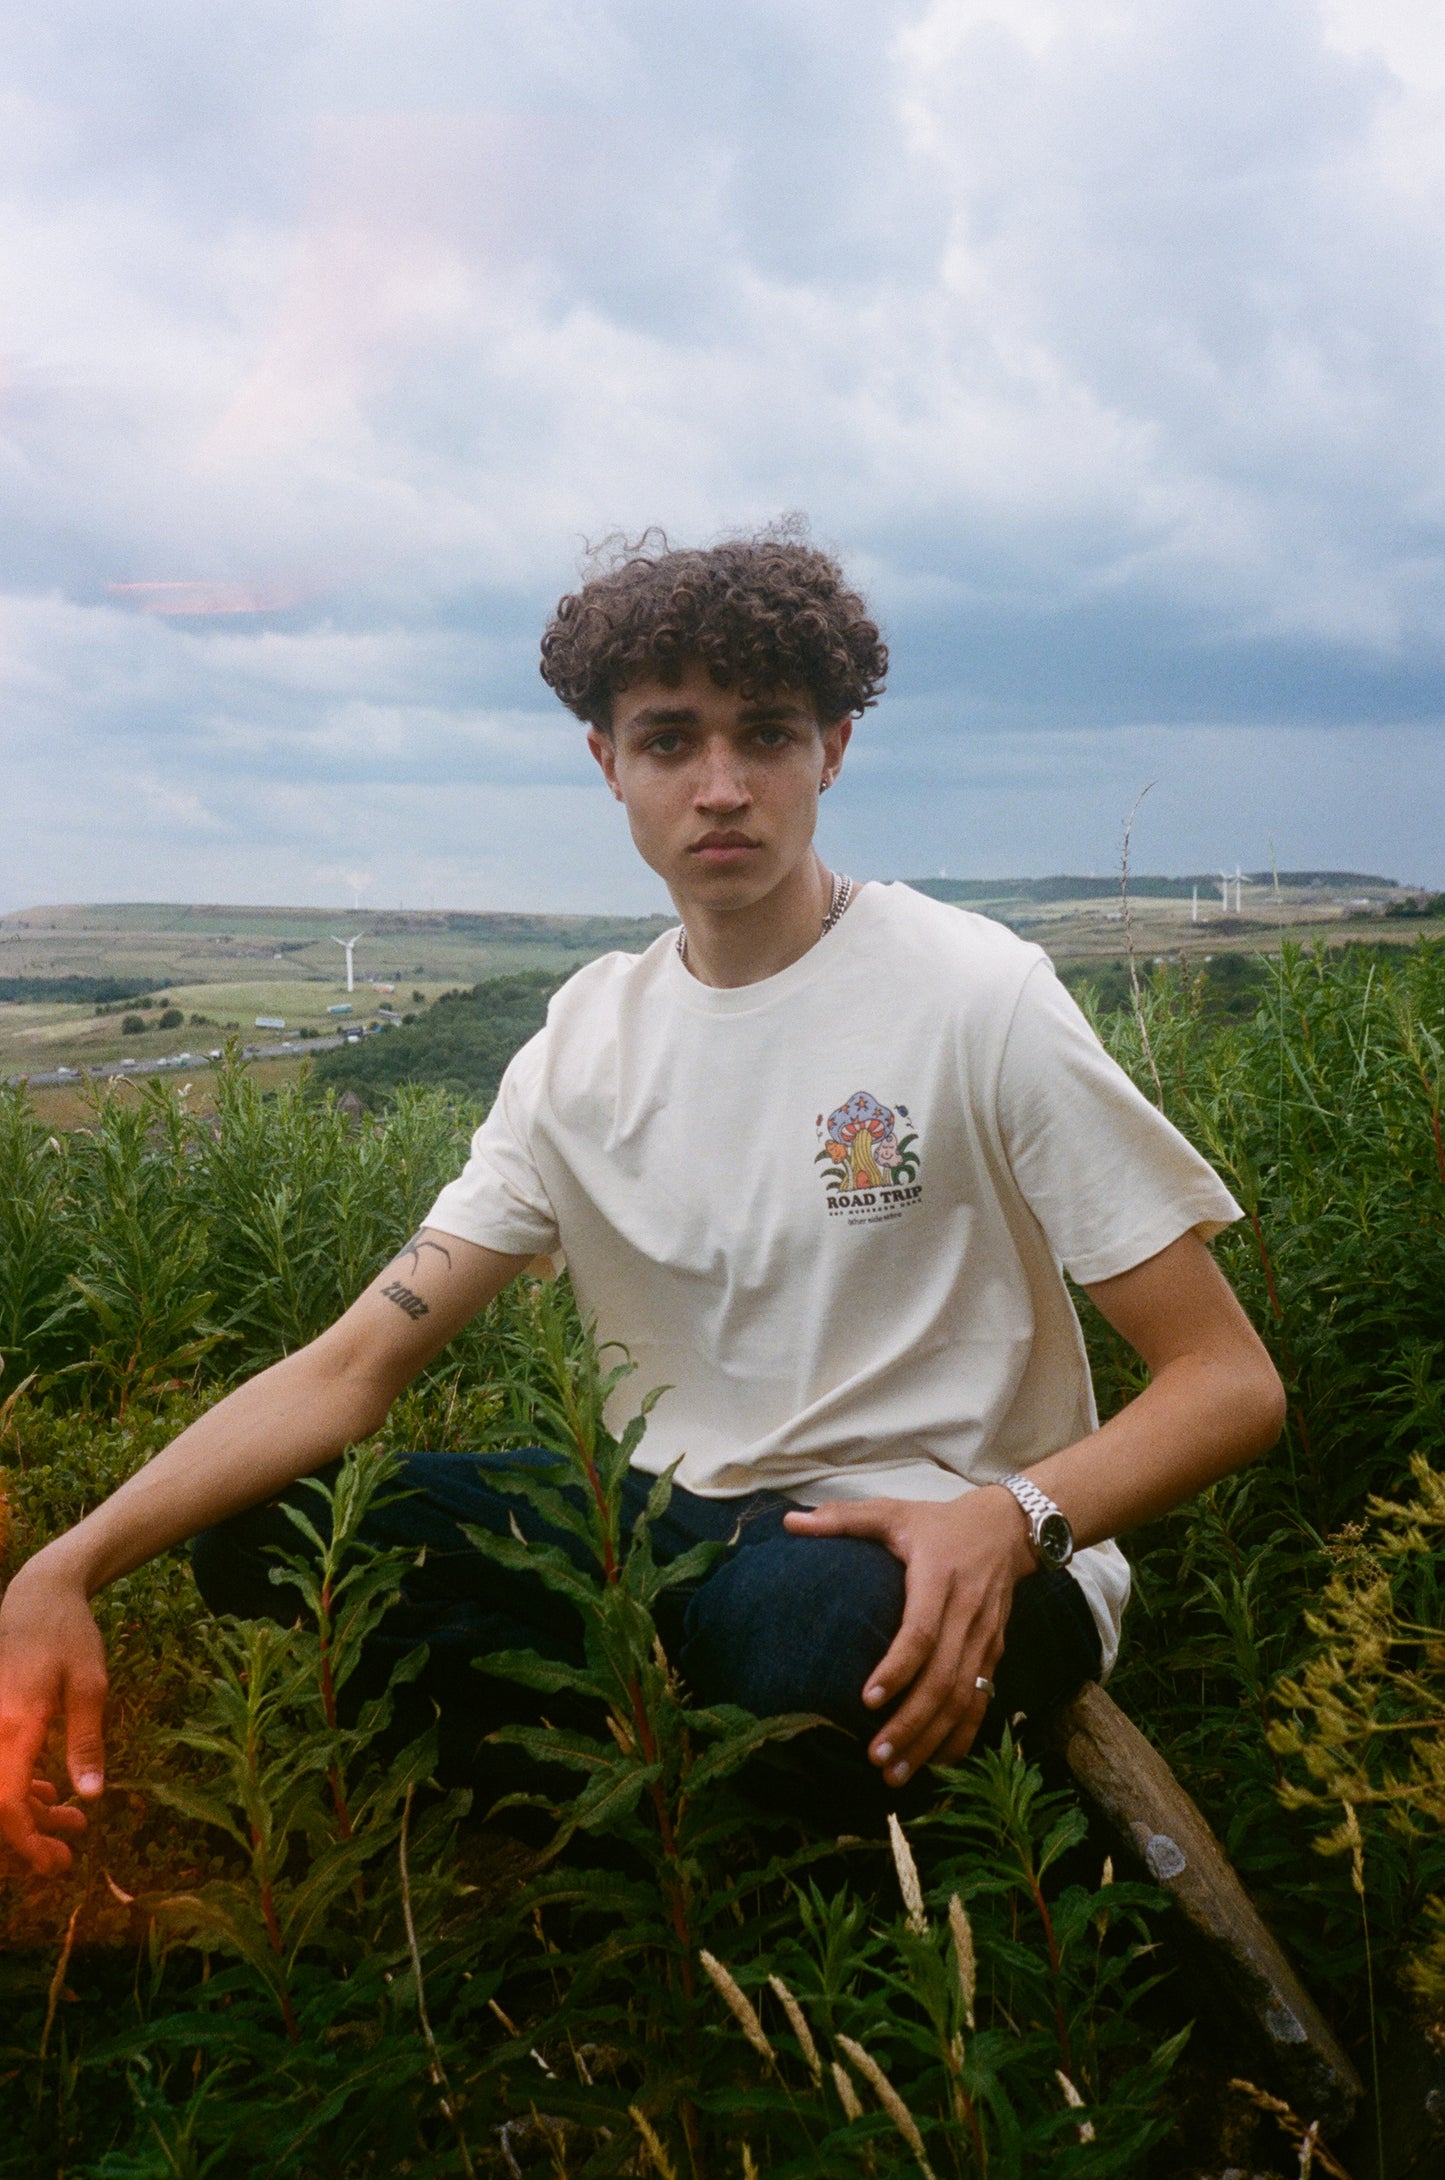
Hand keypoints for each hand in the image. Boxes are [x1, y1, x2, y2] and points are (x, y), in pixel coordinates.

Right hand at [0, 1558, 107, 1873]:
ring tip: (71, 1824)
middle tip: (65, 1854)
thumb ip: (87, 1741)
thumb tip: (91, 1796)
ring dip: (25, 1815)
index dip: (24, 1841)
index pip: (4, 1803)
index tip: (55, 1863)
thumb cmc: (68, 1636)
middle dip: (25, 1838)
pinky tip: (47, 1794)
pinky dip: (15, 1790)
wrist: (36, 1598)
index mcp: (13, 1726)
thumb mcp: (89, 1686)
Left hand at [783, 1487, 1033, 1786]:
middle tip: (875, 1757)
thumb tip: (789, 1522)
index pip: (922, 1632)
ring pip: (963, 1700)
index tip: (867, 1700)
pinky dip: (960, 1738)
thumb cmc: (938, 1523)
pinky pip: (980, 1703)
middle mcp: (967, 1613)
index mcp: (939, 1578)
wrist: (1008, 1529)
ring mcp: (985, 1639)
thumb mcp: (893, 1512)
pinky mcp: (995, 1653)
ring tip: (895, 1774)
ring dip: (931, 1741)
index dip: (897, 1668)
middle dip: (911, 1723)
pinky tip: (936, 1766)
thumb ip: (844, 1518)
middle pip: (943, 1679)